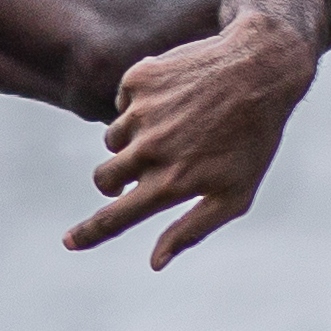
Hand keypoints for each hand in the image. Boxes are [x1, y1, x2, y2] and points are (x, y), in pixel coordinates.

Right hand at [69, 16, 321, 267]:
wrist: (261, 68)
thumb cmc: (253, 139)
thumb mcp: (235, 194)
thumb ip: (192, 230)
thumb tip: (155, 263)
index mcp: (171, 183)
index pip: (114, 218)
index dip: (88, 234)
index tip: (69, 242)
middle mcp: (150, 150)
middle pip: (105, 178)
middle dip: (115, 181)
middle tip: (143, 169)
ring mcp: (141, 112)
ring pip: (113, 139)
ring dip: (133, 140)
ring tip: (177, 126)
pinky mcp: (139, 80)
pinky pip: (123, 102)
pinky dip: (143, 104)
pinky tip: (178, 96)